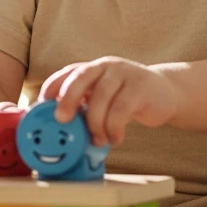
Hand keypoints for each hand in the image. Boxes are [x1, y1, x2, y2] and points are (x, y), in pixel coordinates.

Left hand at [36, 57, 177, 146]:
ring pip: (101, 97)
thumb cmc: (127, 99)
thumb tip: (59, 128)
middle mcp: (106, 66)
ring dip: (95, 123)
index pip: (66, 73)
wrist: (165, 93)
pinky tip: (115, 138)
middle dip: (68, 99)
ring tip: (98, 140)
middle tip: (62, 120)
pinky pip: (122, 109)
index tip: (41, 106)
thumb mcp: (104, 97)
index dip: (52, 87)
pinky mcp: (141, 87)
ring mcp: (124, 74)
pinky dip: (114, 128)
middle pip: (81, 77)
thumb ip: (85, 105)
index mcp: (93, 68)